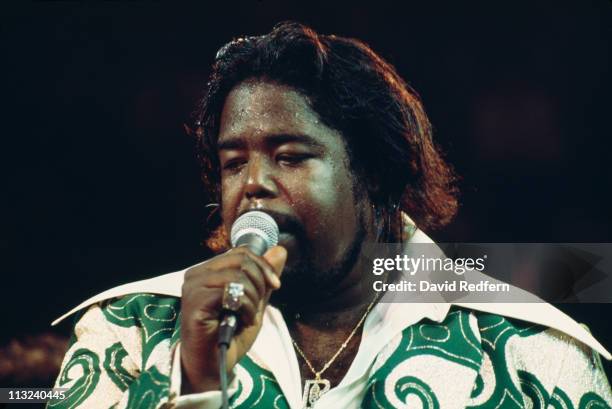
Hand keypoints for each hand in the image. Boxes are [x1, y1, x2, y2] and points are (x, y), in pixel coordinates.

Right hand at [180, 245, 286, 392]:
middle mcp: (196, 274)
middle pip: (241, 259)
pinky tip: (242, 321)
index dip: (263, 265)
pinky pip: (230, 291)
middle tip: (258, 306)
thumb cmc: (230, 335)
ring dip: (253, 298)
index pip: (241, 252)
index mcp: (208, 271)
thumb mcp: (254, 301)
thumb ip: (264, 276)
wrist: (214, 366)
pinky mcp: (195, 302)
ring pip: (238, 274)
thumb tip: (280, 250)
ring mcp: (193, 287)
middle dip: (260, 282)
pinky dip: (246, 307)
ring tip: (248, 317)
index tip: (276, 284)